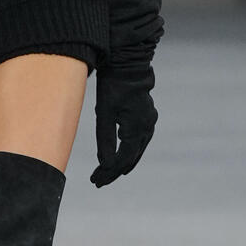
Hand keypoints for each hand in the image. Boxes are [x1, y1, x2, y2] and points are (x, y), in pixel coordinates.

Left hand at [91, 60, 157, 187]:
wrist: (127, 63)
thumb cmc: (113, 86)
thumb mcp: (104, 113)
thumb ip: (105, 139)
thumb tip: (105, 164)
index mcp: (137, 128)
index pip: (123, 159)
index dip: (109, 172)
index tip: (96, 180)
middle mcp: (147, 128)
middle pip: (131, 158)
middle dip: (113, 171)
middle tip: (97, 182)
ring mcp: (149, 123)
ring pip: (136, 151)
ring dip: (122, 163)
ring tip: (107, 175)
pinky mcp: (147, 118)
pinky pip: (139, 141)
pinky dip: (129, 152)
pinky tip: (121, 158)